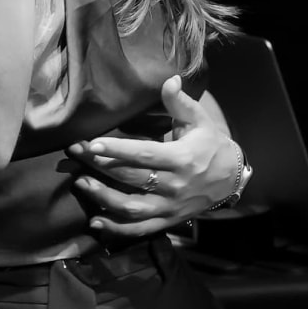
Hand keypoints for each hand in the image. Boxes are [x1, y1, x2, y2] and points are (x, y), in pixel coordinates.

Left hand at [65, 76, 243, 242]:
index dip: (117, 150)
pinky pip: (139, 229)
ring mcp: (170, 207)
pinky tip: (96, 221)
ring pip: (131, 207)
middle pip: (131, 177)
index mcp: (182, 158)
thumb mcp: (200, 121)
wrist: (232, 180)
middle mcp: (174, 185)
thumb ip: (180, 102)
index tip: (92, 144)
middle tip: (75, 154)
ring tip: (81, 183)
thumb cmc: (211, 146)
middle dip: (100, 166)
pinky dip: (116, 229)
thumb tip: (169, 79)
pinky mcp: (167, 220)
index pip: (144, 154)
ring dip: (103, 198)